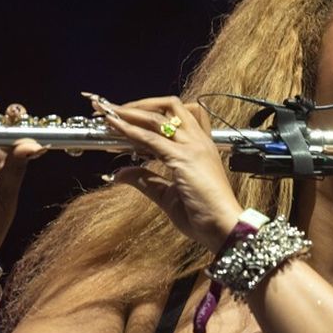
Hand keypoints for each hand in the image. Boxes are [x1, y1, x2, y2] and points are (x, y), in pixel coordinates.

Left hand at [92, 94, 243, 251]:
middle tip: (115, 110)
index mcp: (200, 147)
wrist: (224, 227)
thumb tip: (120, 173)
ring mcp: (192, 147)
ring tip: (109, 113)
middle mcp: (198, 141)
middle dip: (140, 105)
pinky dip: (129, 129)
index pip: (178, 117)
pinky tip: (115, 127)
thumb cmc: (204, 215)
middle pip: (170, 107)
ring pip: (158, 117)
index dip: (152, 113)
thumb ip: (146, 181)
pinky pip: (151, 138)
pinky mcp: (183, 158)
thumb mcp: (169, 196)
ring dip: (130, 112)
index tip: (127, 120)